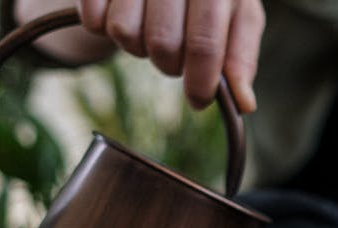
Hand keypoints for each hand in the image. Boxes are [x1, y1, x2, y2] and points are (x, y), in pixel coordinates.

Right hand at [77, 0, 264, 112]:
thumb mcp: (237, 17)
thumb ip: (241, 58)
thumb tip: (243, 103)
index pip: (204, 42)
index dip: (201, 81)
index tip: (198, 101)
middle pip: (163, 43)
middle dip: (169, 64)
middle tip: (174, 52)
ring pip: (125, 33)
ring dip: (137, 45)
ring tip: (149, 28)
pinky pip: (94, 20)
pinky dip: (104, 28)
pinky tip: (123, 13)